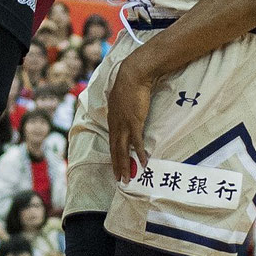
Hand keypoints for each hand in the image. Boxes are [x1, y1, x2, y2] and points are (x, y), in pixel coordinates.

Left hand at [107, 47, 155, 182]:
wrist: (133, 75)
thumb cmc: (128, 84)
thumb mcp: (121, 99)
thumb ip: (122, 108)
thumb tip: (126, 111)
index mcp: (112, 119)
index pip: (112, 142)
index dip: (114, 156)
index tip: (116, 167)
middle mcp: (115, 124)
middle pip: (115, 149)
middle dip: (117, 166)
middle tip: (120, 180)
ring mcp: (124, 124)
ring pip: (123, 149)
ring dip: (125, 165)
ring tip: (127, 178)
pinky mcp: (134, 122)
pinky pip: (137, 142)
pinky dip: (140, 154)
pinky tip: (143, 163)